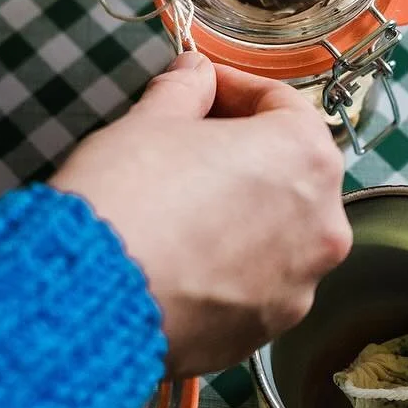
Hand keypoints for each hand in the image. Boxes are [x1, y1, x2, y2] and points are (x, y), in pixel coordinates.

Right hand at [50, 53, 350, 375]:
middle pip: (288, 173)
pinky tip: (180, 258)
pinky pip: (253, 285)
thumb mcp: (149, 122)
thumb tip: (195, 74)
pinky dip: (227, 268)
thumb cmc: (125, 198)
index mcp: (305, 157)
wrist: (87, 296)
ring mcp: (298, 286)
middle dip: (243, 155)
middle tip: (188, 146)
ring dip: (239, 214)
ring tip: (181, 209)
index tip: (201, 88)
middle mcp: (321, 225)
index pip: (283, 104)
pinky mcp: (265, 332)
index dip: (235, 89)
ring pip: (275, 234)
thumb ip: (185, 91)